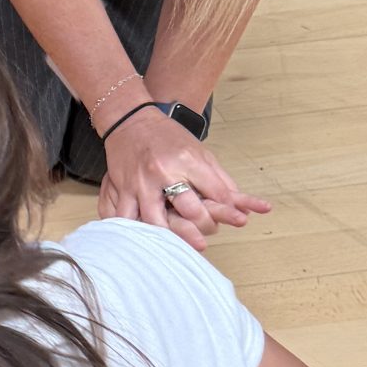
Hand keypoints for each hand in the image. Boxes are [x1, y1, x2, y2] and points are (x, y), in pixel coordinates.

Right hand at [99, 106, 269, 250]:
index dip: (231, 210)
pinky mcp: (122, 190)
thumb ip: (220, 180)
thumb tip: (245, 206)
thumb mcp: (200, 152)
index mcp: (187, 160)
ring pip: (157, 221)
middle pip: (191, 211)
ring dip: (173, 237)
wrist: (130, 121)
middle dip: (206, 225)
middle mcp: (165, 172)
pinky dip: (135, 232)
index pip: (217, 193)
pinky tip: (145, 242)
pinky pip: (126, 218)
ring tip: (184, 246)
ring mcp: (141, 183)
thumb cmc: (167, 137)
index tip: (239, 220)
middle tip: (211, 230)